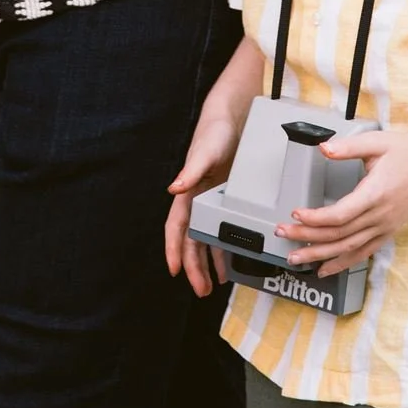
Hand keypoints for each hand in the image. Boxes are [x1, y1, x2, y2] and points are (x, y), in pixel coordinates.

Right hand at [165, 109, 241, 297]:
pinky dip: (222, 248)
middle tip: (201, 290)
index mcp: (188, 192)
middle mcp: (197, 200)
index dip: (174, 250)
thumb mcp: (205, 152)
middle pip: (191, 240)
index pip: (176, 228)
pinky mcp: (226, 200)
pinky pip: (221, 230)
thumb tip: (174, 188)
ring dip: (207, 263)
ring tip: (212, 285)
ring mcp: (211, 202)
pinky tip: (229, 261)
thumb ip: (190, 171)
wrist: (233, 117)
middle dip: (193, 267)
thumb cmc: (214, 132)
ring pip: (205, 239)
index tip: (174, 271)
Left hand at [275, 129, 407, 278]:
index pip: (340, 215)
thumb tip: (323, 148)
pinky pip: (363, 252)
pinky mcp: (388, 231)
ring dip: (320, 255)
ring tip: (296, 258)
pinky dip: (343, 263)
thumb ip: (347, 147)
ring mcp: (385, 227)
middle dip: (308, 237)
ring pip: (348, 248)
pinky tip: (325, 268)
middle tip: (283, 234)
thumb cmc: (405, 150)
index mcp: (375, 194)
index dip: (316, 218)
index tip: (296, 213)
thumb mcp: (375, 142)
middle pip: (339, 234)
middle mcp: (380, 216)